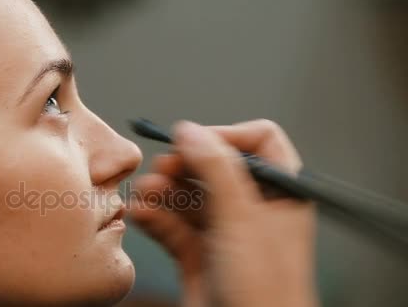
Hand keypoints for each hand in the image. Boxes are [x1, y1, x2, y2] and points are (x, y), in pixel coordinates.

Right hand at [130, 120, 317, 306]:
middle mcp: (253, 210)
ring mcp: (224, 233)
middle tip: (162, 166)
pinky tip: (141, 213)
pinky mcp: (198, 255)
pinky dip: (156, 217)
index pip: (258, 143)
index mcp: (280, 194)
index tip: (193, 141)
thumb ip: (216, 169)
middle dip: (184, 165)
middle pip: (214, 168)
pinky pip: (173, 226)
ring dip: (164, 191)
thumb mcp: (241, 219)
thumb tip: (191, 131)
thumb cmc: (266, 293)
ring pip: (189, 197)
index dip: (226, 136)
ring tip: (144, 192)